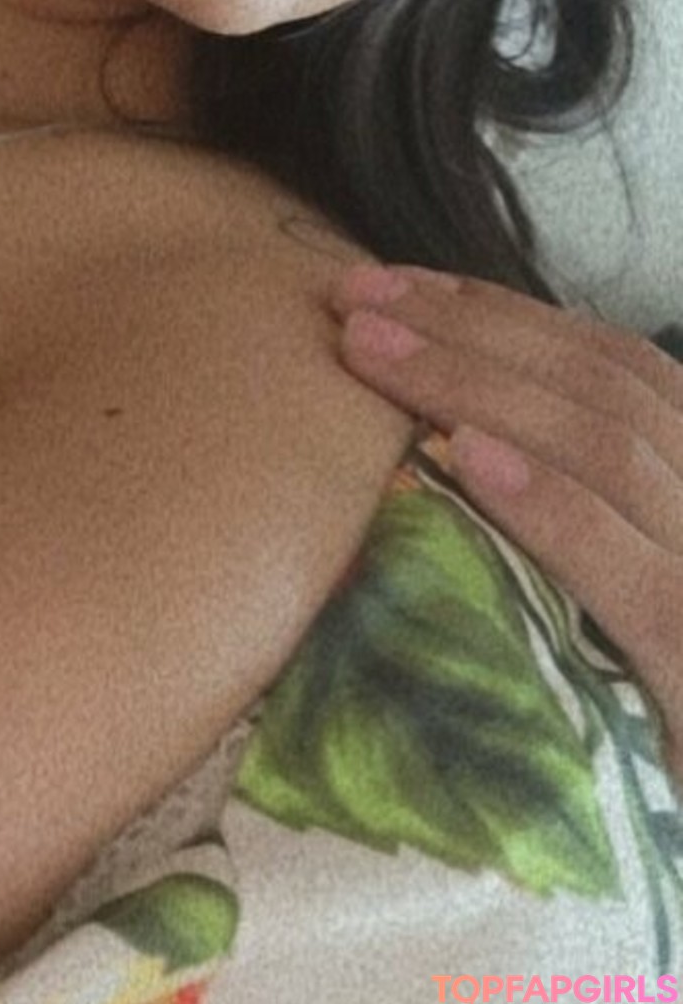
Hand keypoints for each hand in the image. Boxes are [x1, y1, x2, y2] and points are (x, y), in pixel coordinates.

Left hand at [328, 261, 682, 786]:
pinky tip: (470, 459)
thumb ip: (573, 510)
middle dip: (469, 330)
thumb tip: (441, 438)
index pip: (607, 364)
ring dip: (481, 385)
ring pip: (609, 448)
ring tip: (375, 354)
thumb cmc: (657, 717)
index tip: (390, 286)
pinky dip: (552, 507)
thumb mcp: (621, 599)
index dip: (501, 313)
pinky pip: (633, 575)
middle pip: (598, 386)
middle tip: (351, 300)